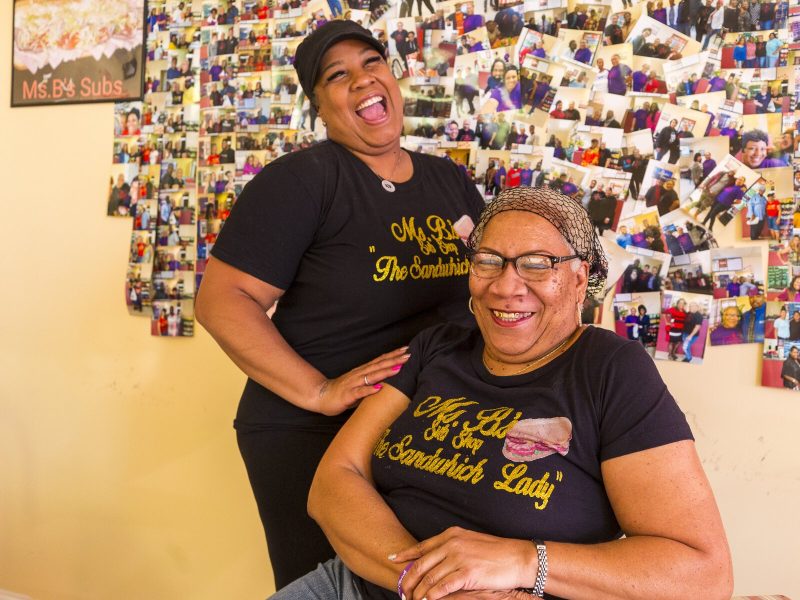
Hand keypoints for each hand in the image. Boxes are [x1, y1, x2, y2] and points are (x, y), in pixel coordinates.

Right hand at [315, 347, 409, 415]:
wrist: (320, 396)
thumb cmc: (342, 392)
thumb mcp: (360, 385)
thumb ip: (372, 382)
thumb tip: (389, 382)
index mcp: (363, 371)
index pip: (380, 360)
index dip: (393, 355)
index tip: (406, 349)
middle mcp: (359, 374)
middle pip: (379, 365)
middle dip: (394, 360)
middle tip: (408, 355)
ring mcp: (353, 383)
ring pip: (371, 376)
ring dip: (385, 372)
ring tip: (398, 368)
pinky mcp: (347, 395)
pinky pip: (359, 392)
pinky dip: (369, 390)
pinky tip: (379, 388)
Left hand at [390, 527, 537, 599]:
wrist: (518, 557)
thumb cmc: (498, 551)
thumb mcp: (471, 542)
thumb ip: (453, 547)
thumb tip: (438, 556)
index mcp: (452, 535)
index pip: (422, 546)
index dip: (406, 554)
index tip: (393, 559)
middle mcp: (452, 543)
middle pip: (421, 563)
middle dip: (408, 579)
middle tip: (401, 590)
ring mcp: (458, 557)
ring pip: (429, 578)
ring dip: (418, 592)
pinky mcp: (466, 573)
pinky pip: (442, 587)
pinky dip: (432, 596)